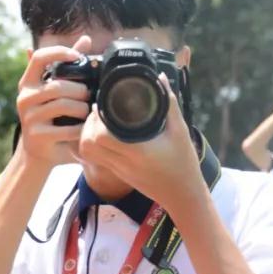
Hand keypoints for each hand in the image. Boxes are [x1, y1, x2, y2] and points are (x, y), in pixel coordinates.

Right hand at [14, 35, 92, 169]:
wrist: (38, 154)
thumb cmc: (52, 117)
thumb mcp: (56, 91)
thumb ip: (69, 65)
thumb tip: (86, 39)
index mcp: (28, 83)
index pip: (40, 58)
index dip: (59, 53)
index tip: (77, 57)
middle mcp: (24, 98)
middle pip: (59, 86)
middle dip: (80, 91)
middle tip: (88, 98)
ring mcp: (28, 118)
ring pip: (64, 105)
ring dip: (82, 110)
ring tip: (86, 114)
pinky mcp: (37, 137)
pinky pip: (67, 129)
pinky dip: (80, 130)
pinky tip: (82, 130)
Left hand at [77, 73, 207, 216]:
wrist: (183, 195)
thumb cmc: (184, 163)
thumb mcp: (180, 131)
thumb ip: (168, 103)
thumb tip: (160, 78)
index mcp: (137, 151)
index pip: (102, 136)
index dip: (96, 118)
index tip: (102, 104)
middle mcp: (123, 163)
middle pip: (88, 144)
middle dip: (88, 124)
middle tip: (98, 111)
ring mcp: (119, 171)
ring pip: (88, 153)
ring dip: (88, 135)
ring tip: (99, 121)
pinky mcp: (118, 174)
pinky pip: (96, 158)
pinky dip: (94, 144)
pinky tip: (105, 134)